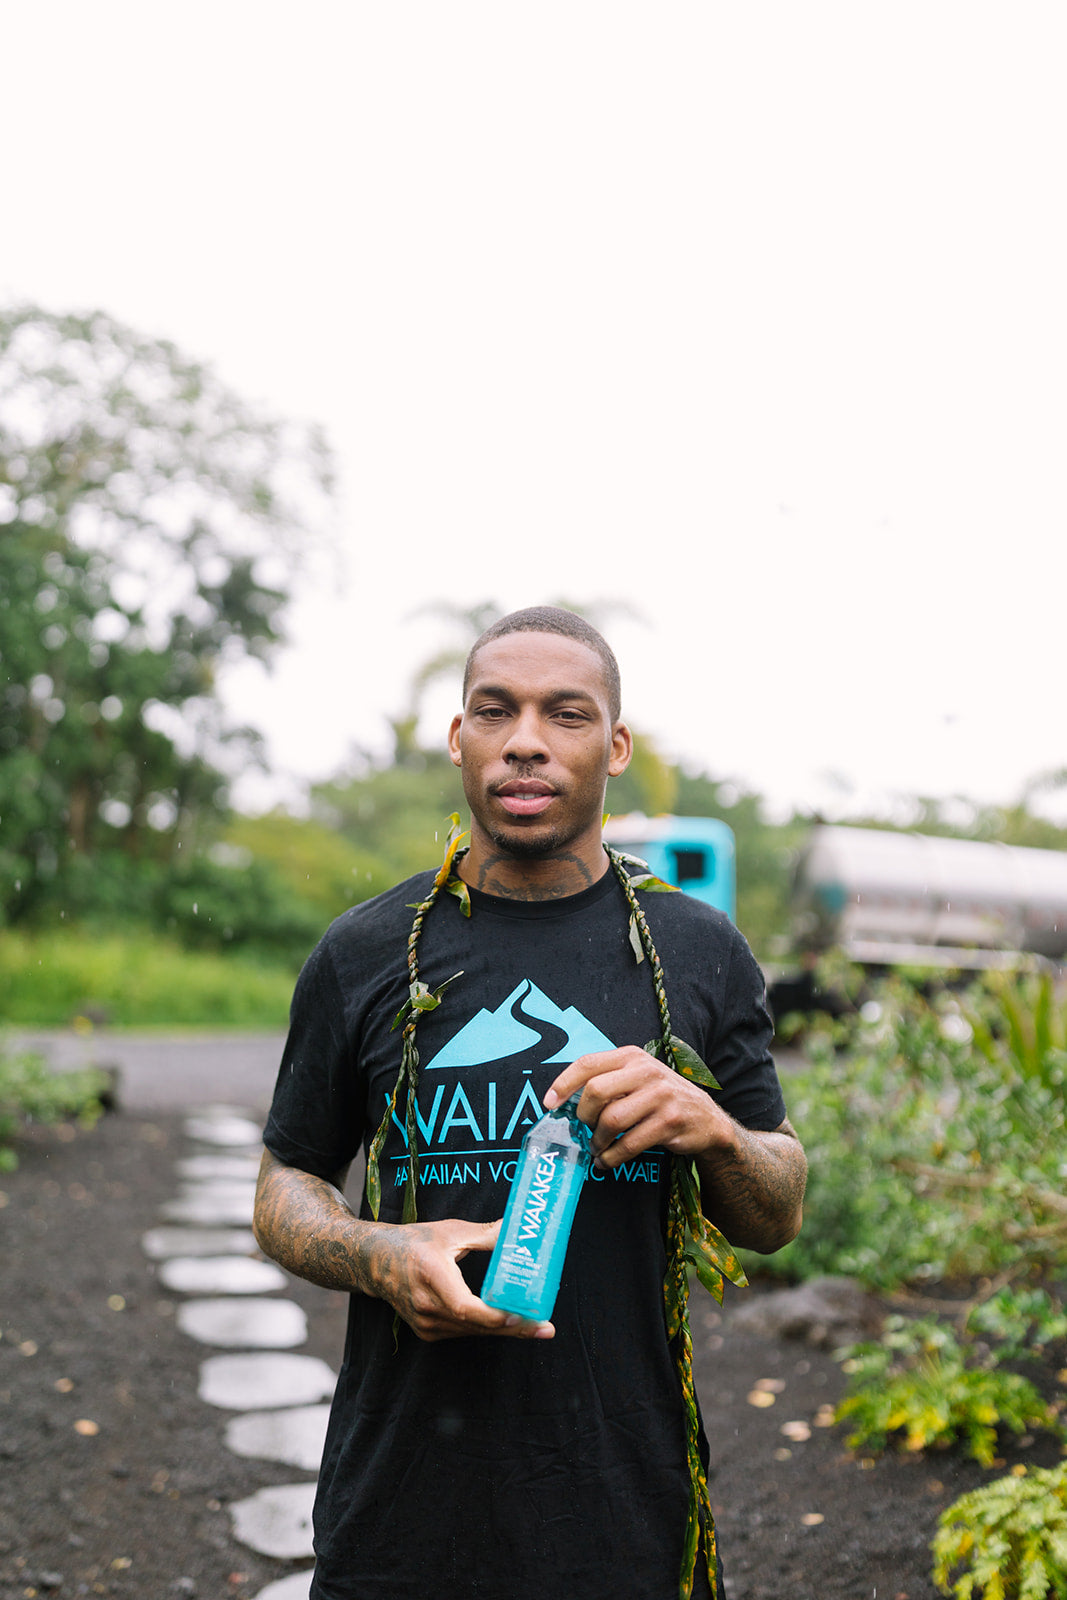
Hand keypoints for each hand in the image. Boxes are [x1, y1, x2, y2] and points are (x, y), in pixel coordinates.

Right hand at [366, 1216, 555, 1343]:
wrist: (378, 1262)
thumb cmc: (416, 1242)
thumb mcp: (451, 1231)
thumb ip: (486, 1234)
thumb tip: (517, 1229)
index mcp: (431, 1274)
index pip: (463, 1306)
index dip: (492, 1316)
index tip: (520, 1315)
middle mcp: (426, 1304)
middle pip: (474, 1324)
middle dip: (513, 1327)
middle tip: (545, 1328)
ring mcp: (425, 1322)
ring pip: (472, 1331)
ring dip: (503, 1330)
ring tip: (536, 1326)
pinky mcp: (427, 1331)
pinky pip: (463, 1332)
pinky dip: (486, 1328)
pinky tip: (509, 1323)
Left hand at [543, 1046, 733, 1170]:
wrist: (705, 1118)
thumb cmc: (659, 1098)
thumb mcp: (636, 1078)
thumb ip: (607, 1081)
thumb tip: (563, 1100)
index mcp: (631, 1056)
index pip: (588, 1063)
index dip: (563, 1084)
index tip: (549, 1104)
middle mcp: (646, 1071)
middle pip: (596, 1091)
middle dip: (583, 1116)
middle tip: (585, 1129)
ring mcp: (660, 1096)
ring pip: (611, 1120)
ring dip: (597, 1141)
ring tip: (597, 1148)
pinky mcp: (670, 1122)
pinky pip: (629, 1143)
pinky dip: (612, 1157)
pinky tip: (607, 1160)